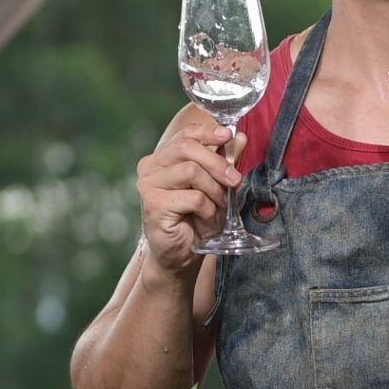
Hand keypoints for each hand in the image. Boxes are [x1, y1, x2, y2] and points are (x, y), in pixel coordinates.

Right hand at [135, 105, 245, 273]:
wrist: (181, 256)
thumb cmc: (195, 220)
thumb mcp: (216, 186)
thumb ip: (225, 161)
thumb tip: (240, 137)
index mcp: (162, 158)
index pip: (185, 134)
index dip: (208, 132)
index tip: (229, 136)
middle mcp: (150, 167)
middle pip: (187, 148)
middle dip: (217, 163)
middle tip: (235, 180)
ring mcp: (148, 185)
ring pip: (191, 171)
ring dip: (214, 191)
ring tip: (217, 208)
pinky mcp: (154, 204)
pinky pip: (193, 197)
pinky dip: (208, 209)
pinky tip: (205, 220)